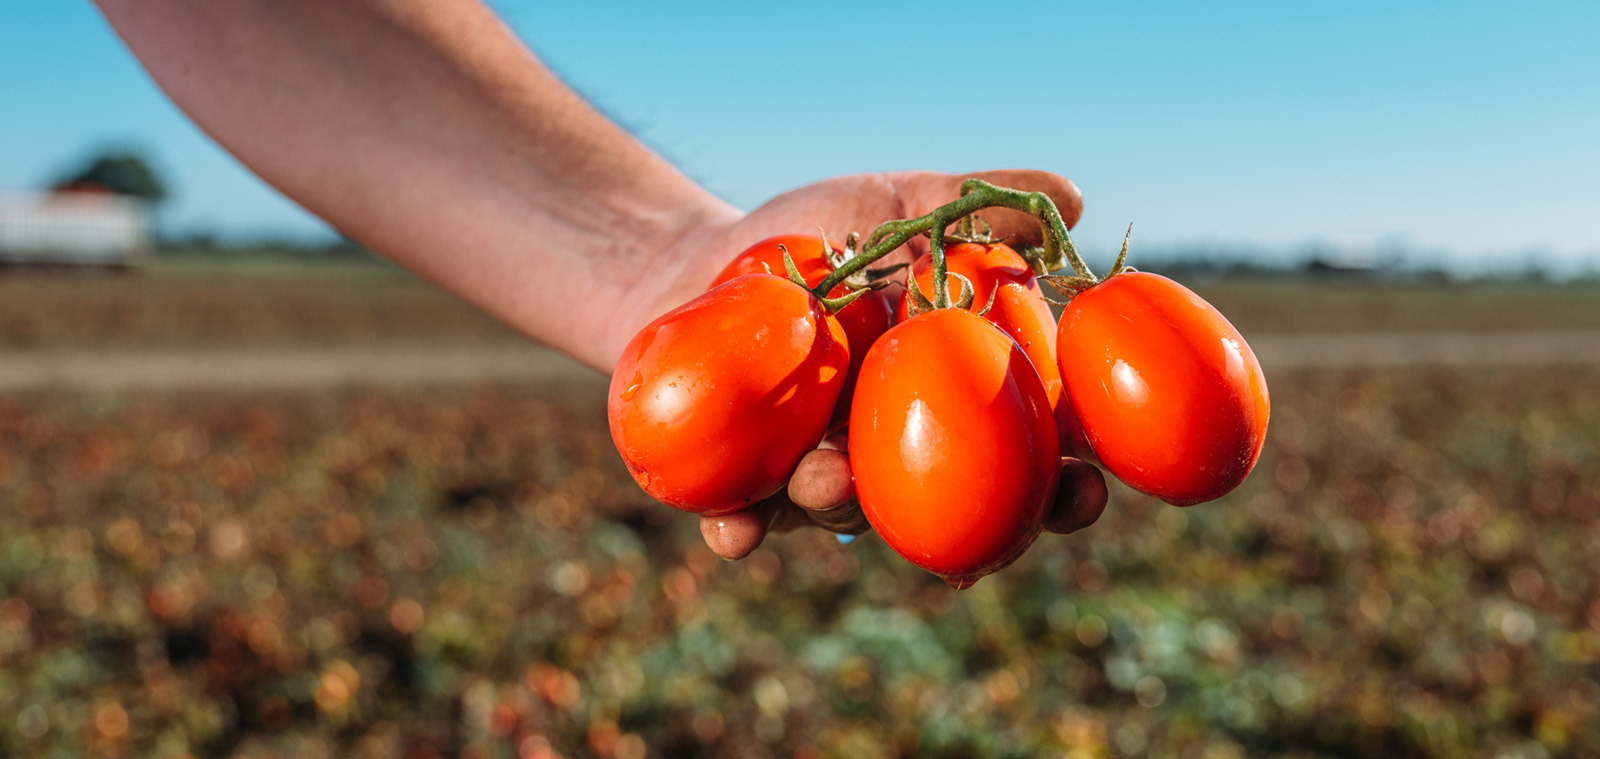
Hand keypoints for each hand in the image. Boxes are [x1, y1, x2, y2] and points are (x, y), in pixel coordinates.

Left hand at [609, 168, 1109, 559]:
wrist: (695, 259)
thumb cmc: (817, 234)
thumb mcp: (899, 208)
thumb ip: (980, 207)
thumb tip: (1072, 200)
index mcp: (949, 400)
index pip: (1030, 453)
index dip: (1067, 480)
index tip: (1088, 481)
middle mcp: (892, 455)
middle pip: (951, 512)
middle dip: (977, 537)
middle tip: (985, 541)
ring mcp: (816, 476)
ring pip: (841, 511)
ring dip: (838, 506)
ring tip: (825, 480)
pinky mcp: (740, 490)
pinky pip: (743, 520)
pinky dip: (739, 527)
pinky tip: (731, 531)